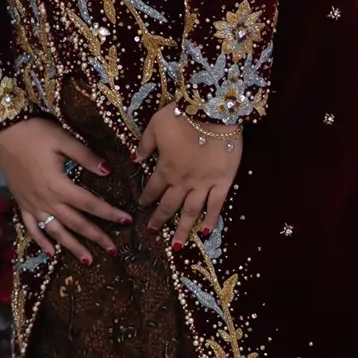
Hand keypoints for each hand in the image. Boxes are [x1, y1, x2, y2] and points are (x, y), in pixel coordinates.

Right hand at [0, 117, 131, 266]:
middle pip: (76, 223)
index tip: (127, 220)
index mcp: (59, 185)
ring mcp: (33, 205)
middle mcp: (47, 200)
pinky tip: (51, 252)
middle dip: (96, 237)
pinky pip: (31, 228)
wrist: (3, 132)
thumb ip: (85, 157)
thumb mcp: (63, 140)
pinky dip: (41, 242)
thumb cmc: (34, 133)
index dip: (110, 213)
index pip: (91, 204)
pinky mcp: (21, 203)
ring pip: (56, 232)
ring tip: (89, 260)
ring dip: (73, 247)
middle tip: (113, 249)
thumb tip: (108, 171)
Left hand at [136, 103, 241, 247]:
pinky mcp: (223, 182)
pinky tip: (207, 232)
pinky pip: (217, 205)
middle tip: (152, 232)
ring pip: (191, 212)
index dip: (145, 198)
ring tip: (177, 246)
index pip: (152, 188)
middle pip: (169, 205)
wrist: (212, 112)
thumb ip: (144, 145)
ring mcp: (204, 184)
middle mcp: (183, 181)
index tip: (141, 205)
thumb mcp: (155, 126)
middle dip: (159, 219)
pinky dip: (212, 220)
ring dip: (183, 229)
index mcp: (165, 168)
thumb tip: (134, 159)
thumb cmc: (181, 116)